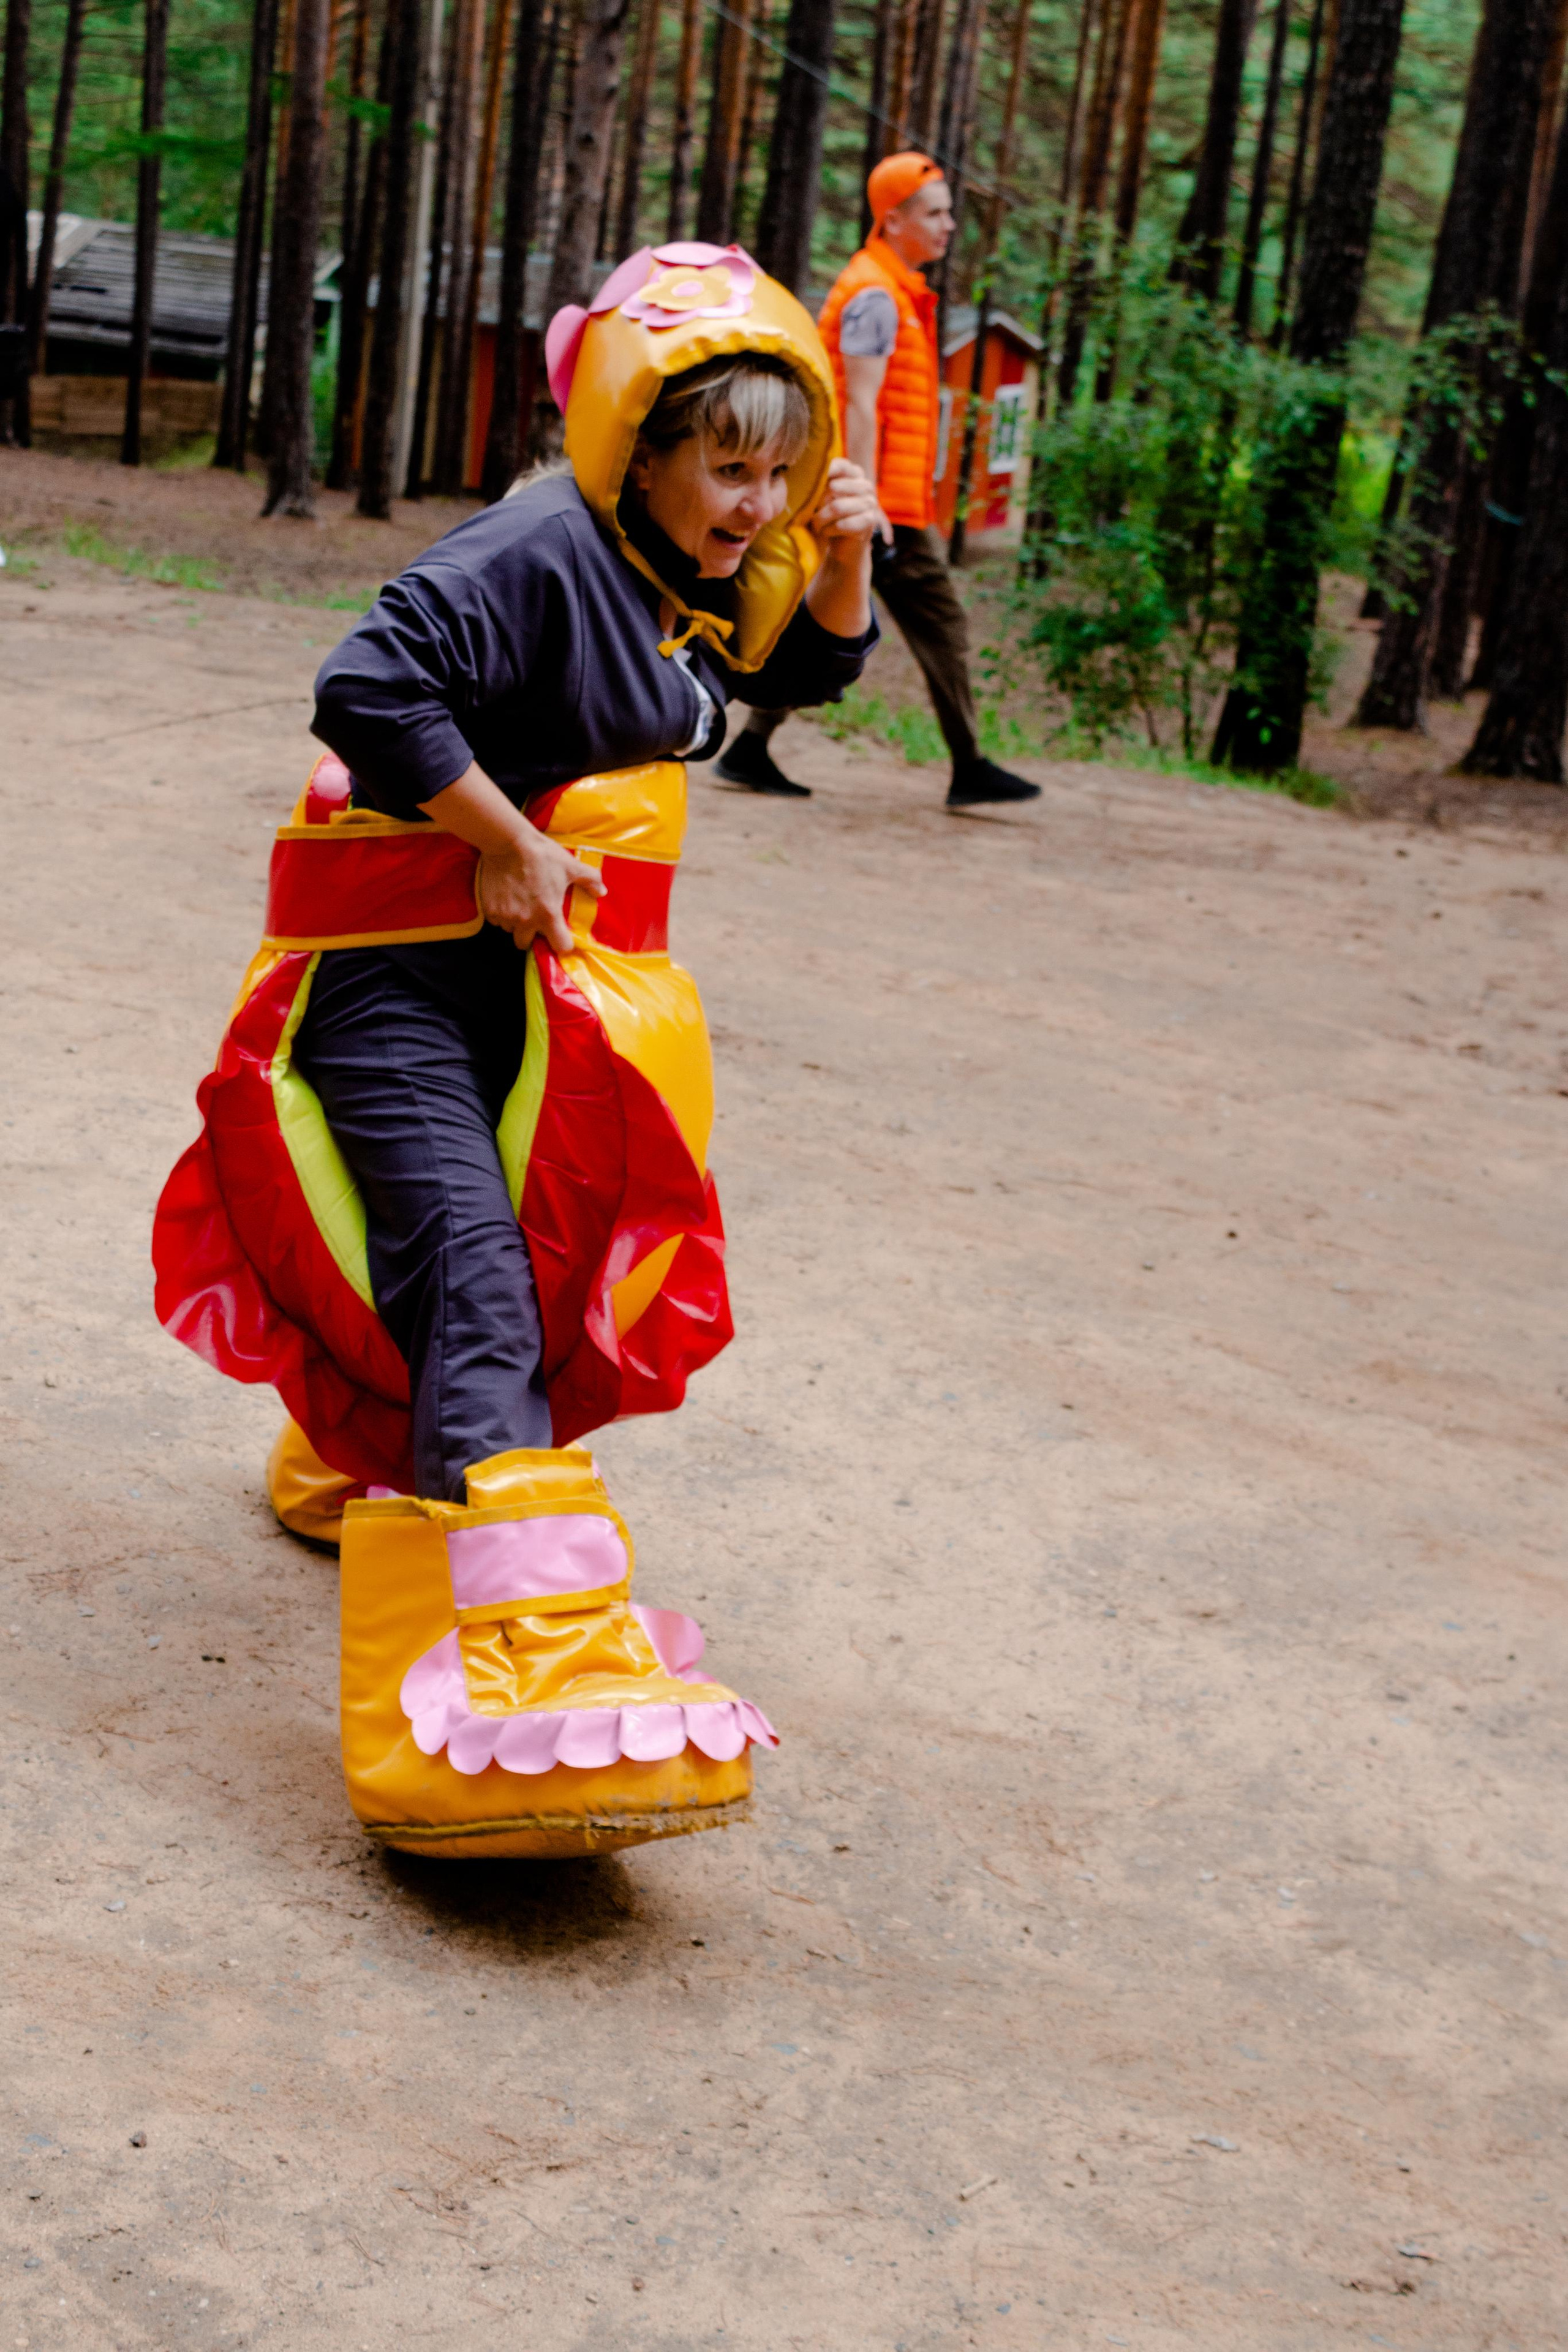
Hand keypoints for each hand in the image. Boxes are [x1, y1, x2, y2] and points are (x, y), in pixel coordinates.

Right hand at [478, 824, 603, 956]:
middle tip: (533, 919)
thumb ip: (590, 879)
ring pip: (510, 931)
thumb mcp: (571, 866)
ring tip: (519, 906)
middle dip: (530, 936)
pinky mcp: (489, 909)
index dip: (563, 942)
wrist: (508, 842)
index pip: (560, 946)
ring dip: (515, 924)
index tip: (561, 935)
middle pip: (526, 944)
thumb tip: (602, 892)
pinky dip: (501, 914)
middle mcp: (525, 921)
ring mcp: (505, 916)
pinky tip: (506, 899)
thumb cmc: (542, 854)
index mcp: (548, 914)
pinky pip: (496, 921)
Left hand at [810, 457, 882, 556]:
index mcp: (855, 475)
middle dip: (818, 502)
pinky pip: (844, 524)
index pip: (841, 466)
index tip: (808, 481)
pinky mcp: (870, 521)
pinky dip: (830, 530)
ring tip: (815, 525)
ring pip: (837, 507)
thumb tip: (804, 479)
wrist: (844, 547)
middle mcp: (865, 486)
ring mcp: (870, 503)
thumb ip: (820, 485)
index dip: (825, 471)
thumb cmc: (831, 518)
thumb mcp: (824, 498)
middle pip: (836, 487)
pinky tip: (826, 533)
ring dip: (821, 519)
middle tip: (809, 513)